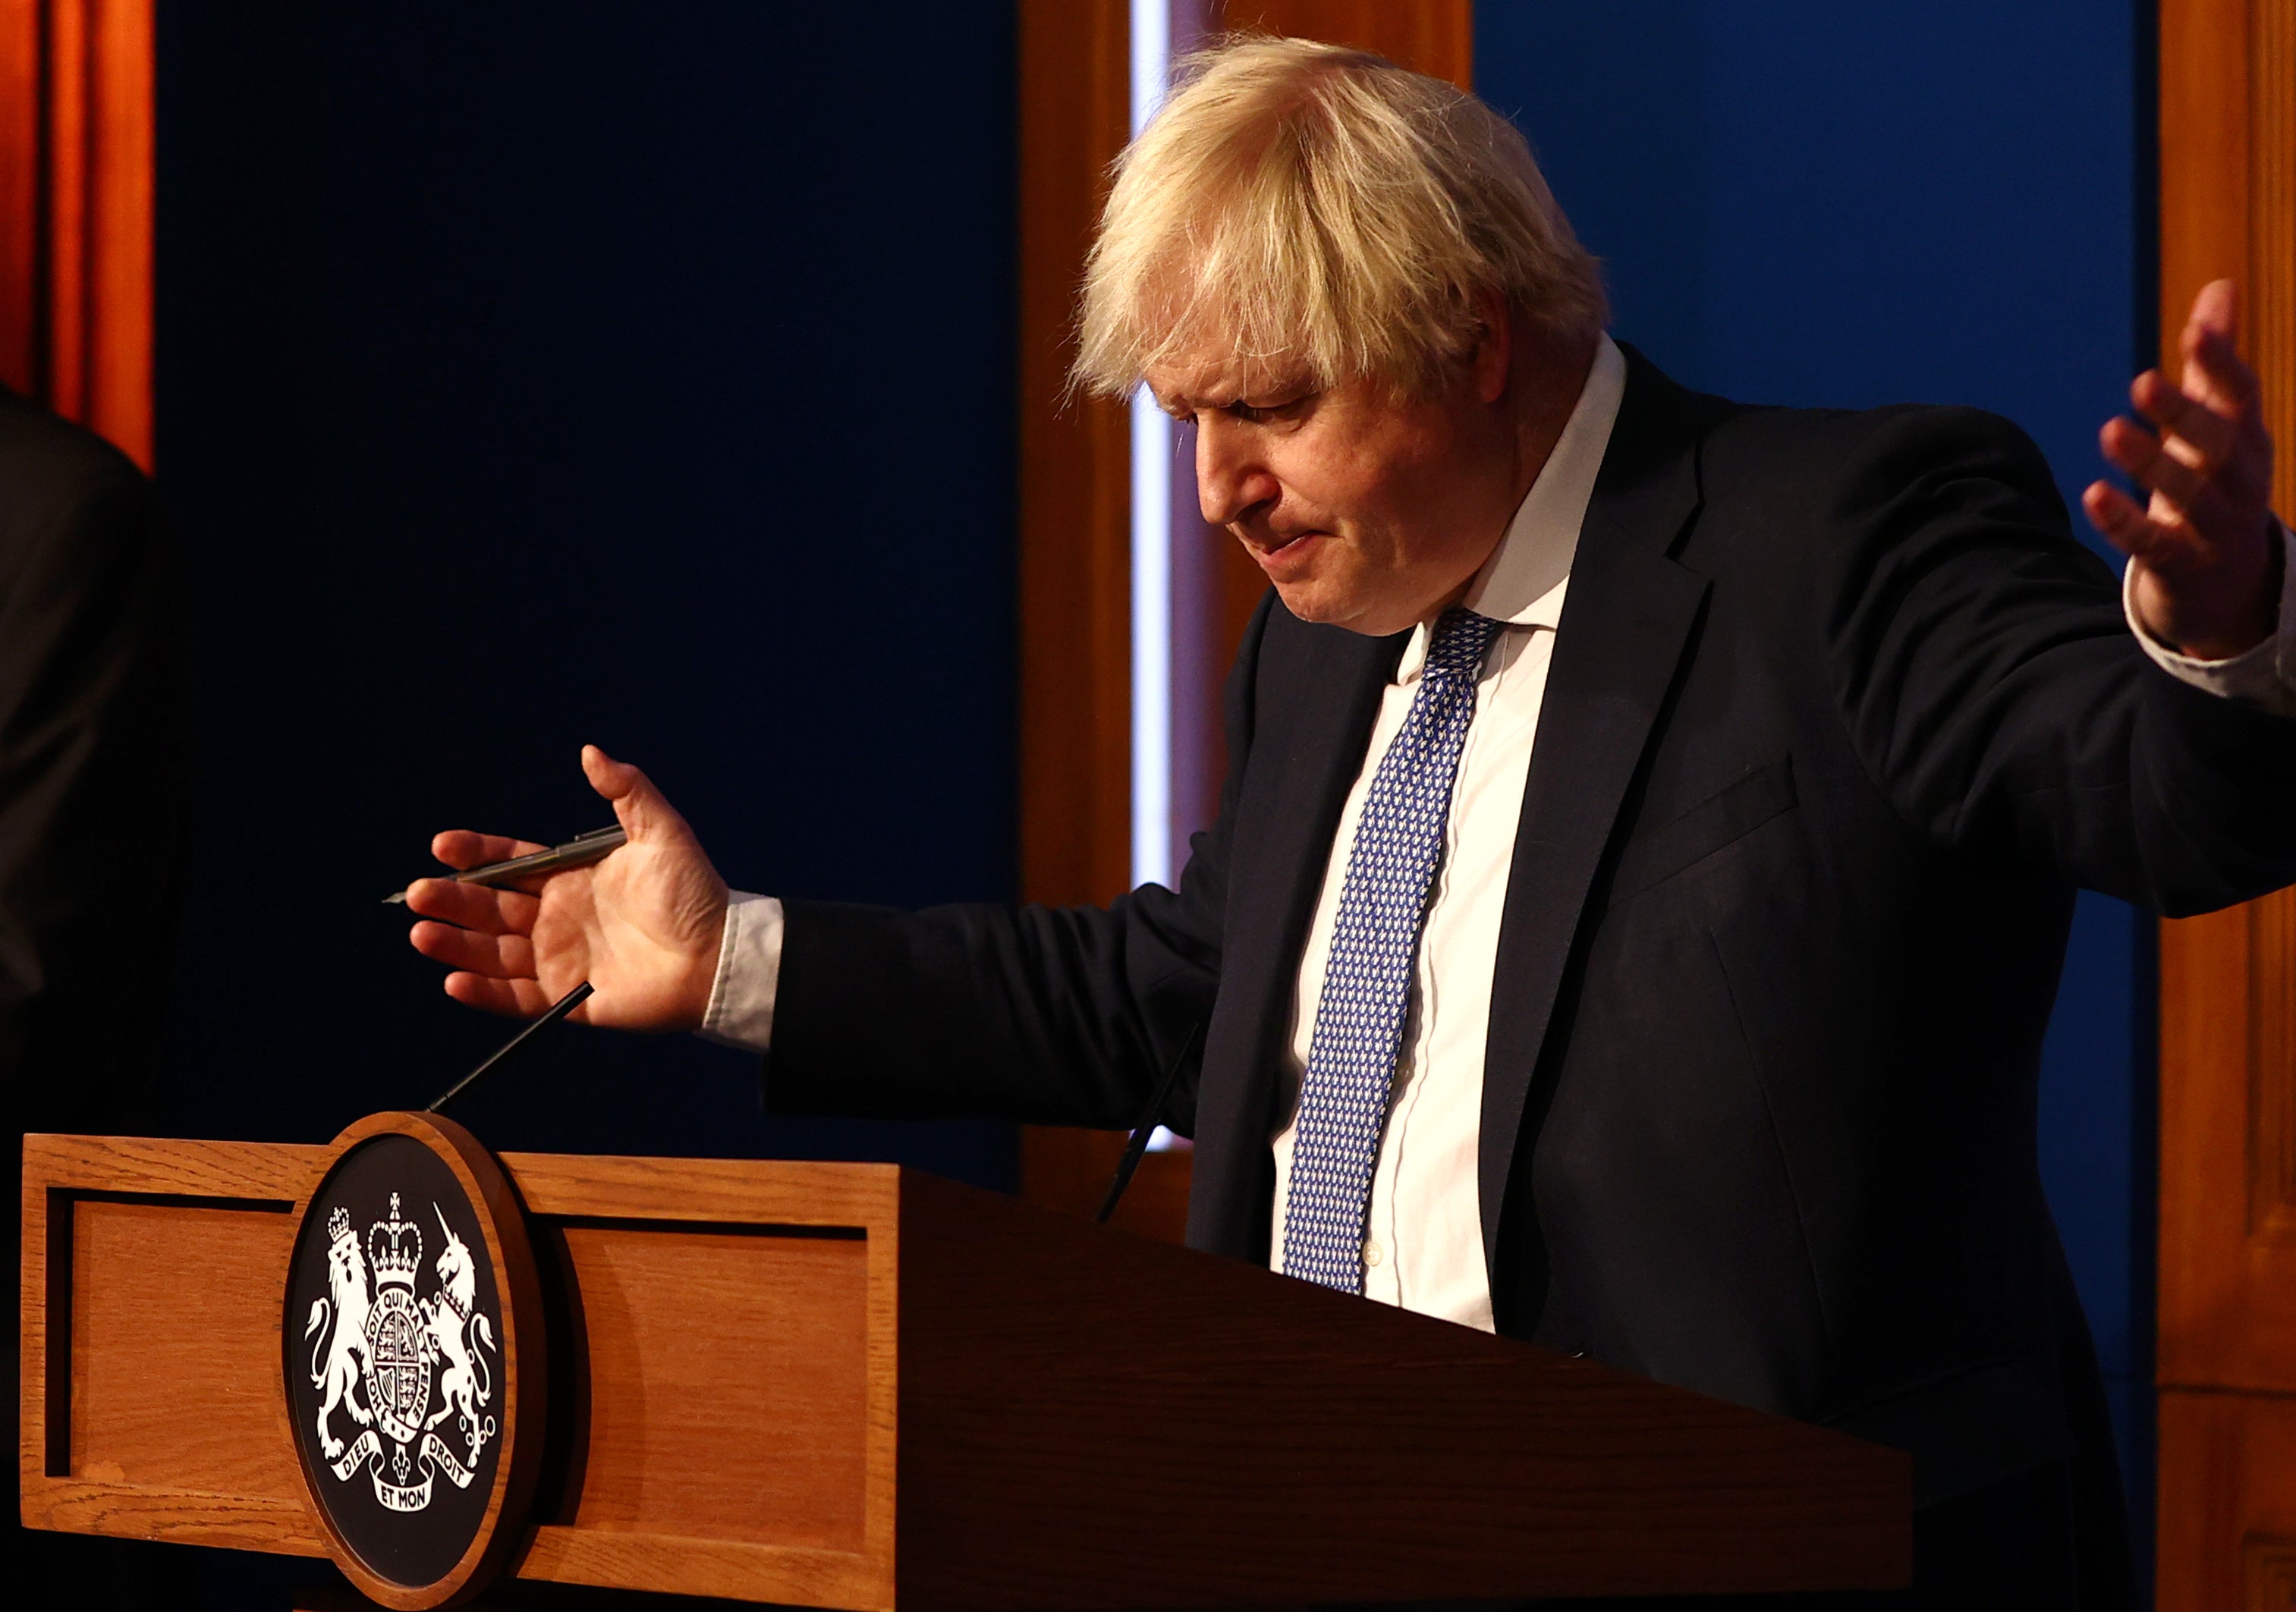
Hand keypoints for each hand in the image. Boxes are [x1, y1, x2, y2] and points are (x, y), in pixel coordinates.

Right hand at [407, 745, 729, 1028]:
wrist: (719, 955)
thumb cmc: (694, 894)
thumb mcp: (662, 833)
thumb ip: (627, 792)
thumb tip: (590, 751)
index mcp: (572, 878)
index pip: (512, 863)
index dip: (477, 854)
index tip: (443, 846)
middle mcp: (557, 917)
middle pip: (491, 908)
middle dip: (453, 899)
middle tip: (418, 893)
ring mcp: (559, 959)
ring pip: (493, 952)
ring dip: (455, 944)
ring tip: (421, 933)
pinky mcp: (567, 999)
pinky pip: (516, 998)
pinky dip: (483, 993)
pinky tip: (453, 981)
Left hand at [2085, 278, 2280, 659]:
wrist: (2228, 584)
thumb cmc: (2217, 484)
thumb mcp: (2220, 424)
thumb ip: (2213, 362)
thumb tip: (2220, 286)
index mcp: (2249, 440)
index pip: (2243, 398)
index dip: (2222, 365)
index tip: (2194, 333)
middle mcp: (2241, 482)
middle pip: (2219, 446)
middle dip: (2185, 413)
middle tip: (2143, 381)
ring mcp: (2215, 528)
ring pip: (2189, 496)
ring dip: (2151, 463)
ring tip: (2111, 431)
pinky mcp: (2182, 565)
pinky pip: (2154, 544)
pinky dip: (2124, 522)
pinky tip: (2094, 494)